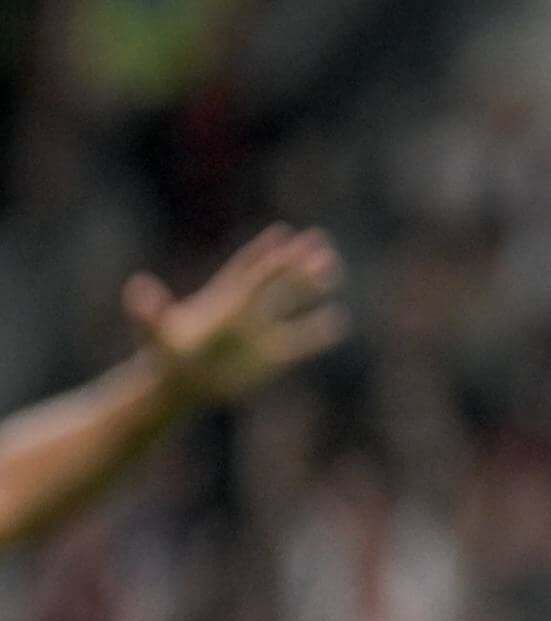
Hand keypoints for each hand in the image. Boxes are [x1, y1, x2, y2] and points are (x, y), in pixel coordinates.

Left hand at [124, 225, 348, 407]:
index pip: (249, 273)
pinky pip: (301, 342)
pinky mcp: (271, 357)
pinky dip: (319, 332)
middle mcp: (245, 311)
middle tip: (319, 239)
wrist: (179, 383)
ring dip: (311, 287)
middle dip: (297, 261)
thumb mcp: (153, 333)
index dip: (264, 253)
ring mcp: (260, 333)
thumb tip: (138, 286)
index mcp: (222, 301)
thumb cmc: (163, 356)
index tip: (284, 234)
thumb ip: (148, 311)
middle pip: (276, 280)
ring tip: (333, 268)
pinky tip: (338, 320)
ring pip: (291, 304)